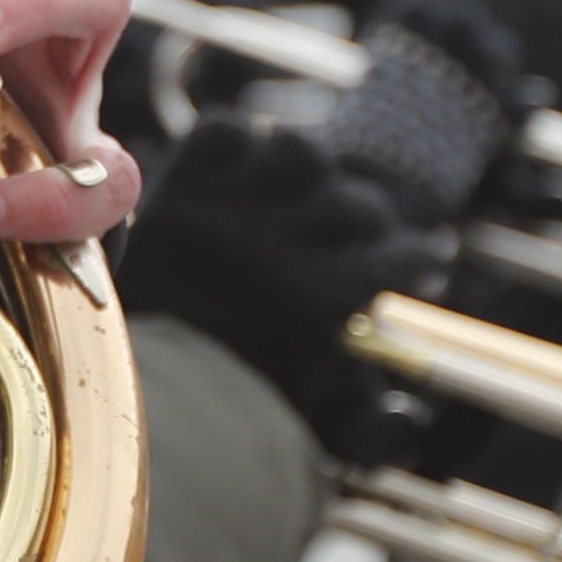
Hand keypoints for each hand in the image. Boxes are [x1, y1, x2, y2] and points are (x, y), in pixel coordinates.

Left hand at [119, 120, 433, 438]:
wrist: (139, 383)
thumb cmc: (232, 411)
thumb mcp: (313, 428)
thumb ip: (373, 429)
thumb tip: (413, 416)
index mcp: (322, 294)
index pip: (400, 253)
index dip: (416, 257)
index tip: (422, 260)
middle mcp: (281, 240)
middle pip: (355, 203)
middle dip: (371, 221)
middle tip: (364, 234)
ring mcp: (229, 204)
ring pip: (299, 155)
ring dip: (310, 174)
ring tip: (307, 194)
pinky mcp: (183, 181)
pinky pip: (226, 132)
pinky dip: (239, 143)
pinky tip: (247, 170)